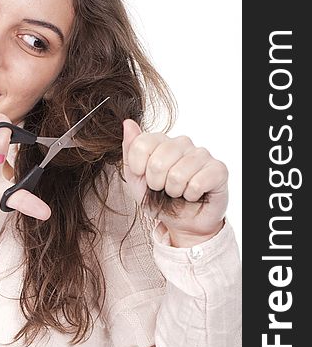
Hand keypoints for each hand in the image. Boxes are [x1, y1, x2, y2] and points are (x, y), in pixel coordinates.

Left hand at [122, 119, 227, 246]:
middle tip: (163, 189)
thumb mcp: (135, 179)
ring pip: (178, 174)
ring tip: (178, 192)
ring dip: (174, 191)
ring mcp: (201, 154)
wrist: (182, 222)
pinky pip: (198, 183)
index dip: (137, 168)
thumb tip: (128, 123)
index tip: (144, 178)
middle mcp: (182, 143)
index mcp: (161, 141)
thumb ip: (130, 151)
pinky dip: (191, 195)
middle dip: (156, 184)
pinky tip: (193, 194)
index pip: (141, 144)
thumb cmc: (159, 199)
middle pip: (157, 162)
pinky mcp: (218, 169)